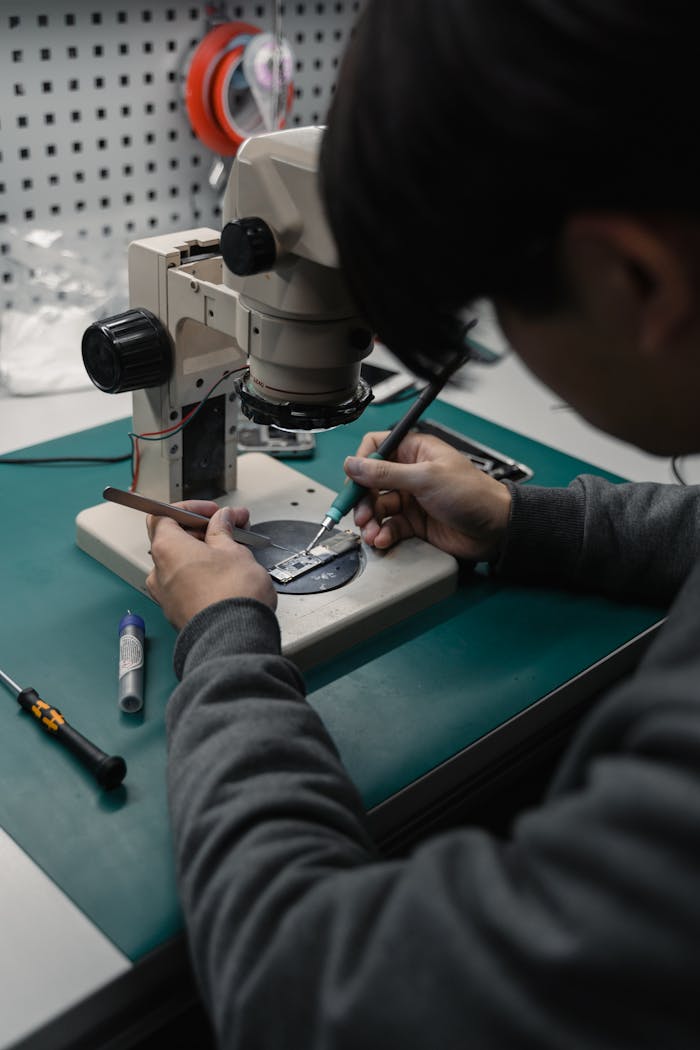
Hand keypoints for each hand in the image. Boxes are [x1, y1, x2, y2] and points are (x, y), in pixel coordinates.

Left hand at [146, 500, 276, 630]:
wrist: (233, 638)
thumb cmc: (231, 596)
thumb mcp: (234, 550)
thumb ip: (224, 531)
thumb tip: (222, 521)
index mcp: (167, 548)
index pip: (164, 515)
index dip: (191, 509)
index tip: (212, 512)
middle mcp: (159, 571)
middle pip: (173, 539)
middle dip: (204, 530)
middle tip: (232, 527)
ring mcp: (166, 595)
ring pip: (181, 564)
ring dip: (204, 554)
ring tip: (233, 553)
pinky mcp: (178, 613)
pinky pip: (186, 585)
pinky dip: (202, 575)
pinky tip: (225, 575)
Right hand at [344, 432, 511, 561]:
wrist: (496, 529)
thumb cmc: (473, 494)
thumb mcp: (426, 478)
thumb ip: (386, 473)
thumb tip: (353, 464)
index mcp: (415, 451)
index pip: (376, 447)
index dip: (362, 463)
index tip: (354, 480)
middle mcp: (410, 473)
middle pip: (371, 482)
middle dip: (363, 499)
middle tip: (360, 514)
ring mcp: (412, 498)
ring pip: (378, 507)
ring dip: (371, 521)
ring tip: (372, 532)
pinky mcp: (415, 522)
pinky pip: (389, 526)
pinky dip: (383, 533)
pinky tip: (383, 539)